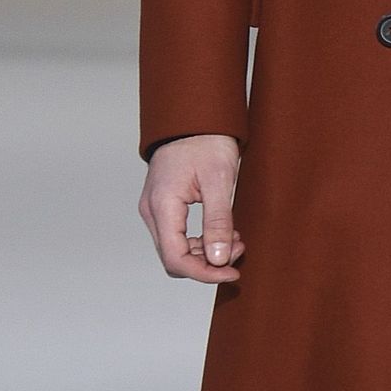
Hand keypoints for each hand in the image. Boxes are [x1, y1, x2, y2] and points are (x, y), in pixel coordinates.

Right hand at [139, 133, 244, 283]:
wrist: (194, 118)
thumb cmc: (206, 141)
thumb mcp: (219, 181)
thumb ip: (217, 222)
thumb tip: (219, 259)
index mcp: (162, 206)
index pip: (176, 258)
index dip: (204, 273)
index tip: (232, 271)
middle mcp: (152, 211)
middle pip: (174, 258)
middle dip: (208, 262)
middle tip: (238, 249)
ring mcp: (155, 209)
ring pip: (176, 249)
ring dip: (206, 253)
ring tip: (234, 239)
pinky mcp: (163, 206)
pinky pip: (177, 236)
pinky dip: (200, 241)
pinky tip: (222, 232)